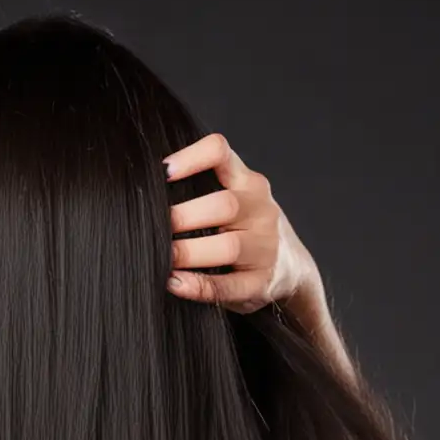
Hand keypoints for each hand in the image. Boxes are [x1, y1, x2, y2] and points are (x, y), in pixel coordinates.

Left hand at [163, 133, 319, 315]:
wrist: (291, 268)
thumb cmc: (247, 229)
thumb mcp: (237, 199)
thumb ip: (204, 191)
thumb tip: (148, 191)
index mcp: (248, 182)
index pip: (222, 154)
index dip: (192, 158)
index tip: (164, 172)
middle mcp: (260, 209)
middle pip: (224, 205)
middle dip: (184, 216)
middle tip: (154, 229)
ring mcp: (264, 247)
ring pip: (228, 246)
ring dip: (189, 252)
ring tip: (162, 258)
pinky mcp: (261, 282)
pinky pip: (228, 285)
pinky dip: (199, 285)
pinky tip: (175, 283)